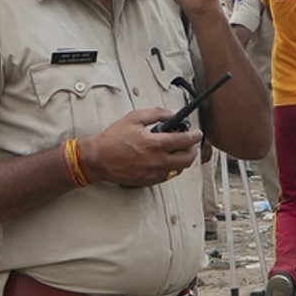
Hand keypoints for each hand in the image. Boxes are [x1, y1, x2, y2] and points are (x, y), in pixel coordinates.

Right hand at [79, 120, 198, 187]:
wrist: (97, 159)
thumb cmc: (112, 140)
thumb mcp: (134, 118)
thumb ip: (156, 114)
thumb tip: (171, 114)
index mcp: (155, 144)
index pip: (184, 141)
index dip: (195, 136)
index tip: (197, 133)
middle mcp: (157, 161)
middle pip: (187, 159)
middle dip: (193, 150)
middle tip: (191, 144)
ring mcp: (154, 173)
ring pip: (179, 169)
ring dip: (183, 160)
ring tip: (179, 152)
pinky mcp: (149, 181)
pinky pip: (168, 176)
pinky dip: (172, 168)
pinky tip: (166, 160)